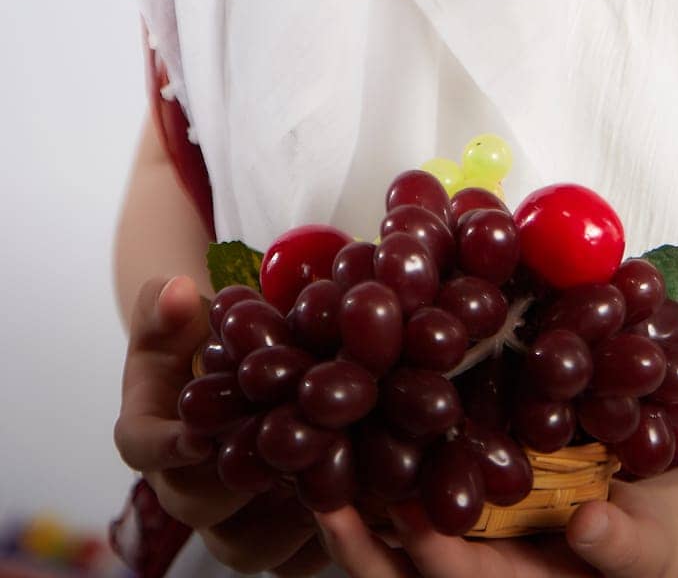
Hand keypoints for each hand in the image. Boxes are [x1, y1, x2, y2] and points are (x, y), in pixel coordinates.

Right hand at [113, 274, 329, 576]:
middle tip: (292, 447)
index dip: (167, 446)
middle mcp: (183, 488)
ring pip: (249, 543)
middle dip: (245, 478)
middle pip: (200, 504)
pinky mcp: (279, 542)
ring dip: (291, 511)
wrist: (238, 368)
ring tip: (337, 468)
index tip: (200, 436)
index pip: (141, 447)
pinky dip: (332, 533)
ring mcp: (228, 522)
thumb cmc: (204, 336)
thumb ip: (167, 300)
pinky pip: (298, 558)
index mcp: (149, 432)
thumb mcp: (179, 310)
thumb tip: (177, 292)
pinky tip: (370, 495)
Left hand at [314, 477, 674, 577]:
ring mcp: (454, 550)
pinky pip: (399, 504)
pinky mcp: (450, 516)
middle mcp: (469, 576)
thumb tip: (588, 524)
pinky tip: (346, 429)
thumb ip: (621, 545)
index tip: (403, 504)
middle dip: (356, 544)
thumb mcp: (645, 554)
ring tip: (312, 456)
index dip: (428, 546)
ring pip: (385, 544)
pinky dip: (368, 476)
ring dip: (348, 507)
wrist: (631, 541)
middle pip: (397, 577)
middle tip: (320, 496)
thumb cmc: (637, 552)